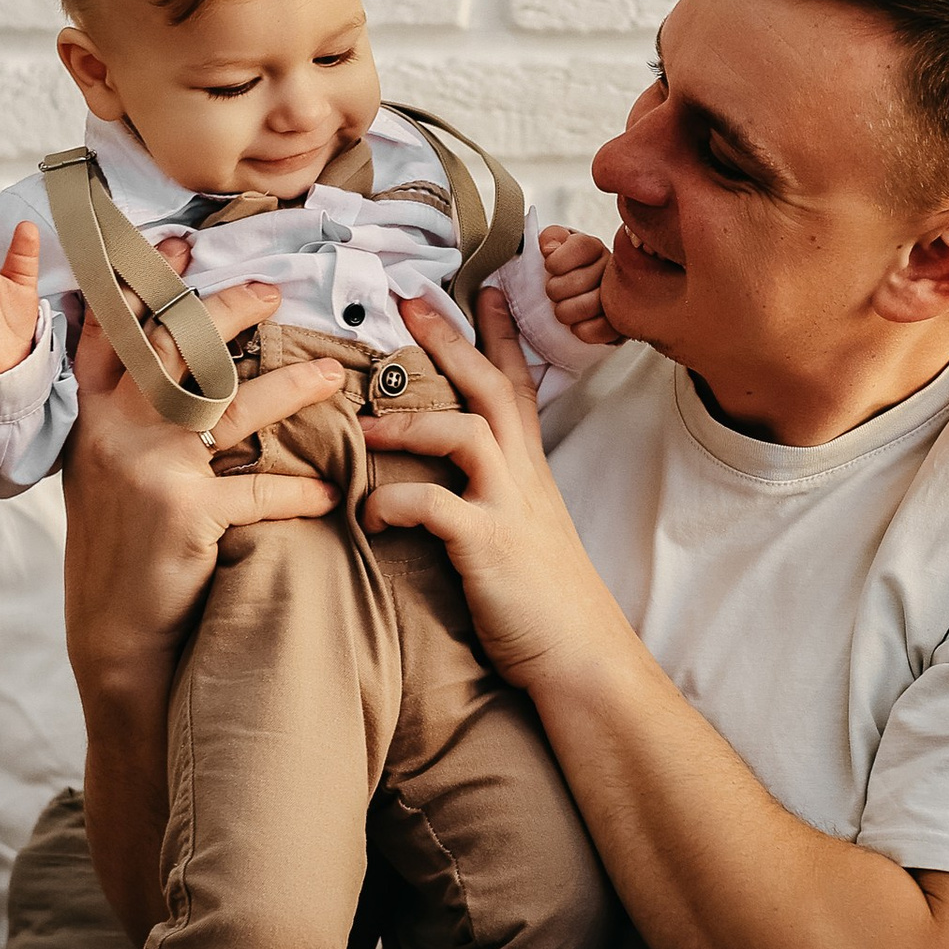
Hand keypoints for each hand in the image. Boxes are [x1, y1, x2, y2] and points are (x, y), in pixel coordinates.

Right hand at [60, 277, 341, 704]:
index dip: (140, 283)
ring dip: (289, 386)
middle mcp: (112, 431)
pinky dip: (299, 491)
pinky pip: (257, 488)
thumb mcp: (106, 476)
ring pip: (227, 404)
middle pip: (172, 345)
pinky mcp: (181, 511)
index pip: (111, 332)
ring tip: (333, 376)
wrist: (115, 638)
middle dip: (224, 310)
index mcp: (91, 417)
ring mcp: (145, 467)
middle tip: (272, 290)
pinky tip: (329, 494)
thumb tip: (175, 369)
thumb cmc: (122, 553)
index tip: (175, 243)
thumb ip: (128, 420)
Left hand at [360, 288, 630, 692]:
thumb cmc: (547, 605)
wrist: (584, 661)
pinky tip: (371, 514)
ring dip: (409, 419)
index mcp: (530, 471)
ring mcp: (510, 507)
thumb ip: (493, 498)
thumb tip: (449, 482)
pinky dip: (394, 499)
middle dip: (450, 339)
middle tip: (409, 300)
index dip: (500, 335)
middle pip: (491, 385)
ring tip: (364, 425)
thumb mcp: (524, 534)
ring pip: (466, 429)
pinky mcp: (489, 545)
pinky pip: (434, 503)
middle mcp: (524, 477)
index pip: (519, 384)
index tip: (483, 288)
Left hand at [538, 223, 618, 346]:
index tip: (549, 268)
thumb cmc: (558, 275)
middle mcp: (612, 268)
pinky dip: (583, 330)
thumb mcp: (551, 250)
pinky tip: (576, 325)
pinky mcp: (622, 324)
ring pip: (594, 304)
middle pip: (581, 279)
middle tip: (553, 293)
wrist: (565, 305)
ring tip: (561, 310)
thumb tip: (549, 247)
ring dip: (567, 311)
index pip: (581, 246)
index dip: (558, 261)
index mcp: (594, 248)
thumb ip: (550, 238)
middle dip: (556, 290)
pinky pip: (604, 328)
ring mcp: (620, 296)